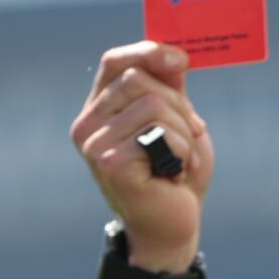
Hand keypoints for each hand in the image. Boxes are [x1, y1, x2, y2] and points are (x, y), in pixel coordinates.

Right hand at [69, 43, 214, 274]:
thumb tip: (173, 54)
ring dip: (184, 133)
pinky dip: (182, 151)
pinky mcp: (112, 164)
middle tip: (191, 135)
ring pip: (153, 105)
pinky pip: (160, 133)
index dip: (149, 53)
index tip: (181, 61)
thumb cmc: (175, 173)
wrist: (174, 225)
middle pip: (139, 80)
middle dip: (179, 105)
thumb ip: (168, 87)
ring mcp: (94, 146)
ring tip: (180, 161)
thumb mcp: (176, 120)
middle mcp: (87, 126)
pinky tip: (174, 174)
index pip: (115, 62)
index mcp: (97, 111)